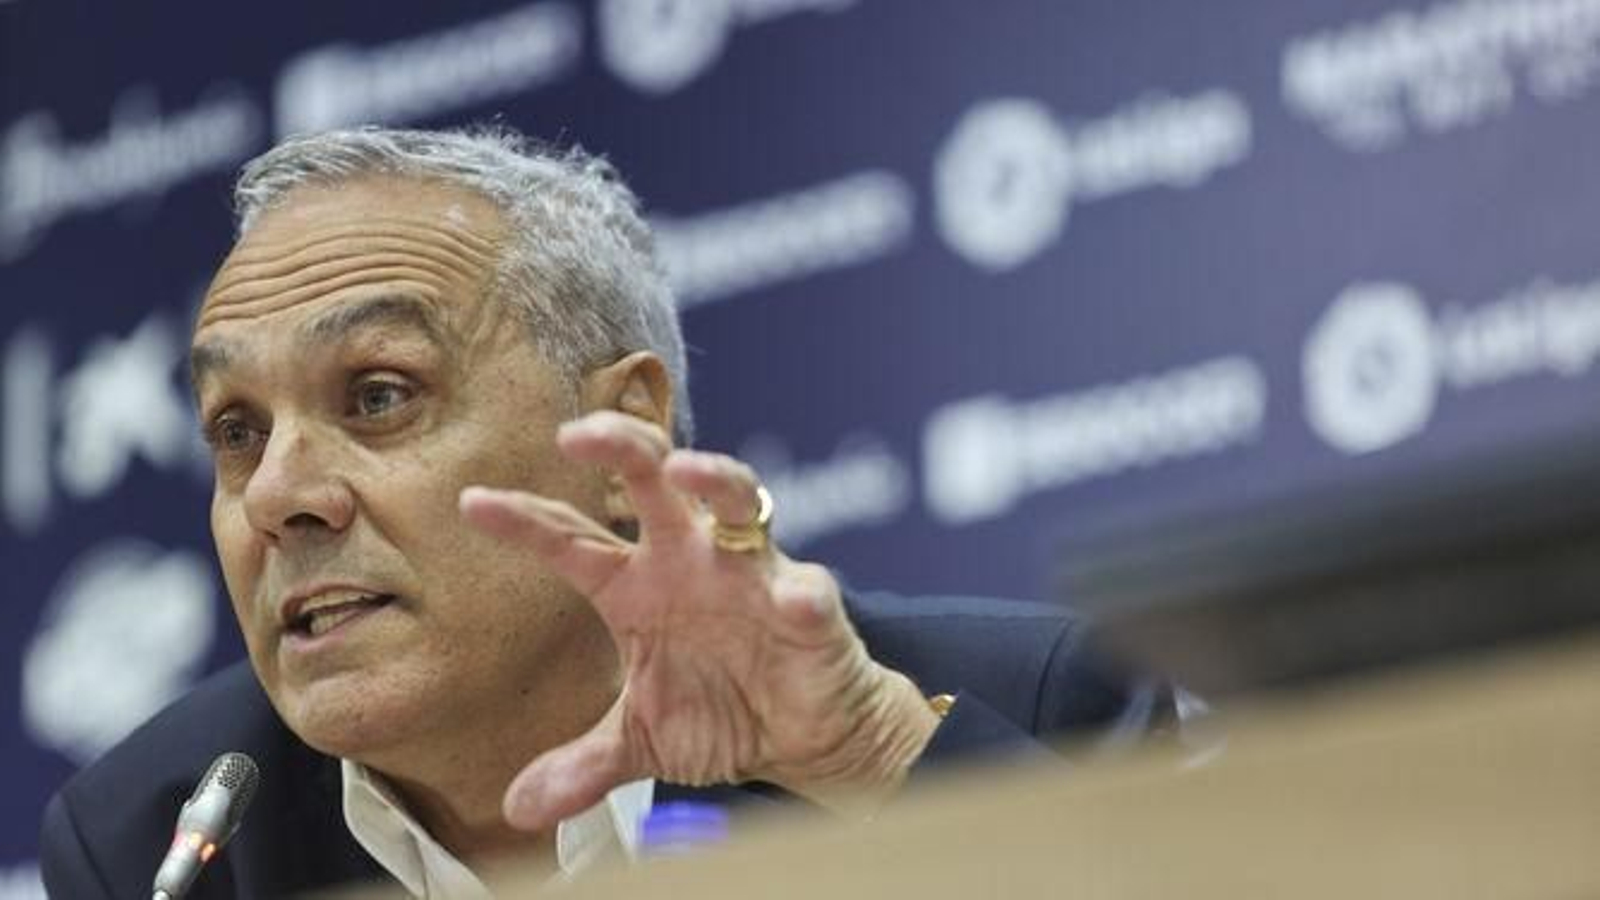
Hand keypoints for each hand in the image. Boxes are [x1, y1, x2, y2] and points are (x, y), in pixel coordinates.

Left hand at [459, 411, 940, 832]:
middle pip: (652, 483)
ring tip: (685, 469)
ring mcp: (751, 574)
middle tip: (577, 433)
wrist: (804, 735)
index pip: (572, 541)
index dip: (524, 522)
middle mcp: (690, 560)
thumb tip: (517, 808)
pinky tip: (796, 597)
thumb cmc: (722, 710)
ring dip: (714, 479)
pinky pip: (807, 591)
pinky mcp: (809, 606)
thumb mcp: (641, 742)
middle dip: (620, 449)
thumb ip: (583, 766)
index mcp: (637, 585)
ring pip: (735, 501)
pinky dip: (802, 593)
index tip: (471, 504)